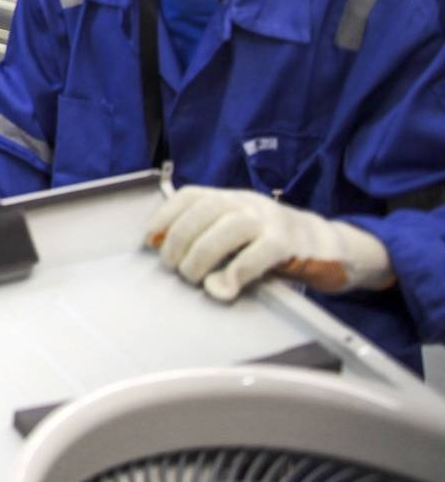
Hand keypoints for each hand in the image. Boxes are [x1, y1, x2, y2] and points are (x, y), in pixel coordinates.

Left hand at [144, 185, 393, 300]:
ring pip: (229, 227)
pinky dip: (236, 270)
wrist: (331, 248)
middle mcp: (249, 203)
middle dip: (180, 239)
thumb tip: (171, 256)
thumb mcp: (240, 235)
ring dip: (202, 253)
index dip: (166, 215)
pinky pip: (259, 253)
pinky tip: (225, 286)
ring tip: (192, 277)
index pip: (192, 195)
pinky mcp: (290, 244)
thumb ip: (210, 240)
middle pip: (205, 210)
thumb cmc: (275, 245)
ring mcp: (270, 221)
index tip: (150, 239)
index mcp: (233, 198)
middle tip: (173, 266)